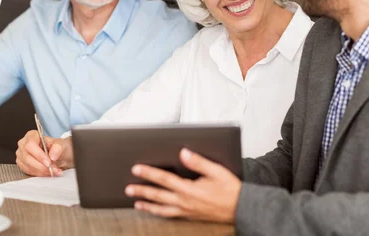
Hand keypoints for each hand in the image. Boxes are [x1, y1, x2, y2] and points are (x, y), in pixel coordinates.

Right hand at [16, 130, 73, 176]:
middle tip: (54, 169)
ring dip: (42, 171)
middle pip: (28, 157)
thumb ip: (58, 147)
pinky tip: (48, 172)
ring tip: (54, 171)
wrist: (57, 155)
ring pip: (28, 166)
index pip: (30, 145)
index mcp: (31, 135)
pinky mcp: (22, 164)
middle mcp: (23, 144)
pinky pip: (29, 171)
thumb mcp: (61, 144)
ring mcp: (21, 155)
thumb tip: (52, 155)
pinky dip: (40, 174)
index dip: (39, 155)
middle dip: (42, 166)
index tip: (48, 163)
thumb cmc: (56, 147)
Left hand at [125, 148, 241, 222]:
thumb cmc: (230, 190)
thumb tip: (184, 153)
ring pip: (162, 209)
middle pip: (158, 195)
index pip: (164, 179)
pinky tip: (155, 210)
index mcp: (189, 190)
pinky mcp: (190, 216)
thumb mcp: (217, 171)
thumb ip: (199, 162)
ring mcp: (187, 211)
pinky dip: (159, 213)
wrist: (241, 208)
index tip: (136, 169)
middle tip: (128, 188)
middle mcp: (185, 202)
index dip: (149, 173)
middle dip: (142, 190)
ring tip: (136, 202)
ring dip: (147, 205)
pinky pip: (170, 215)